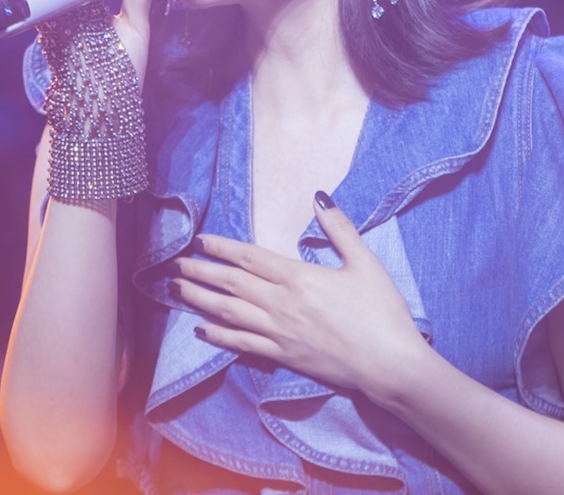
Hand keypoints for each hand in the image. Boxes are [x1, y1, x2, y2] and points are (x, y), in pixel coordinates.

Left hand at [171, 193, 428, 397]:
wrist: (388, 364)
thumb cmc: (381, 312)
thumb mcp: (365, 263)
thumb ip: (339, 230)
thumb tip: (319, 198)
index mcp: (298, 277)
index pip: (250, 258)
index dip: (222, 248)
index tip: (200, 241)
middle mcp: (281, 304)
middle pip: (231, 283)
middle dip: (201, 272)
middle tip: (174, 265)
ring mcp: (278, 333)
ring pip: (229, 313)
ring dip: (200, 300)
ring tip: (177, 290)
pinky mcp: (282, 357)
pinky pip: (242, 344)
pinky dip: (219, 337)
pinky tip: (202, 331)